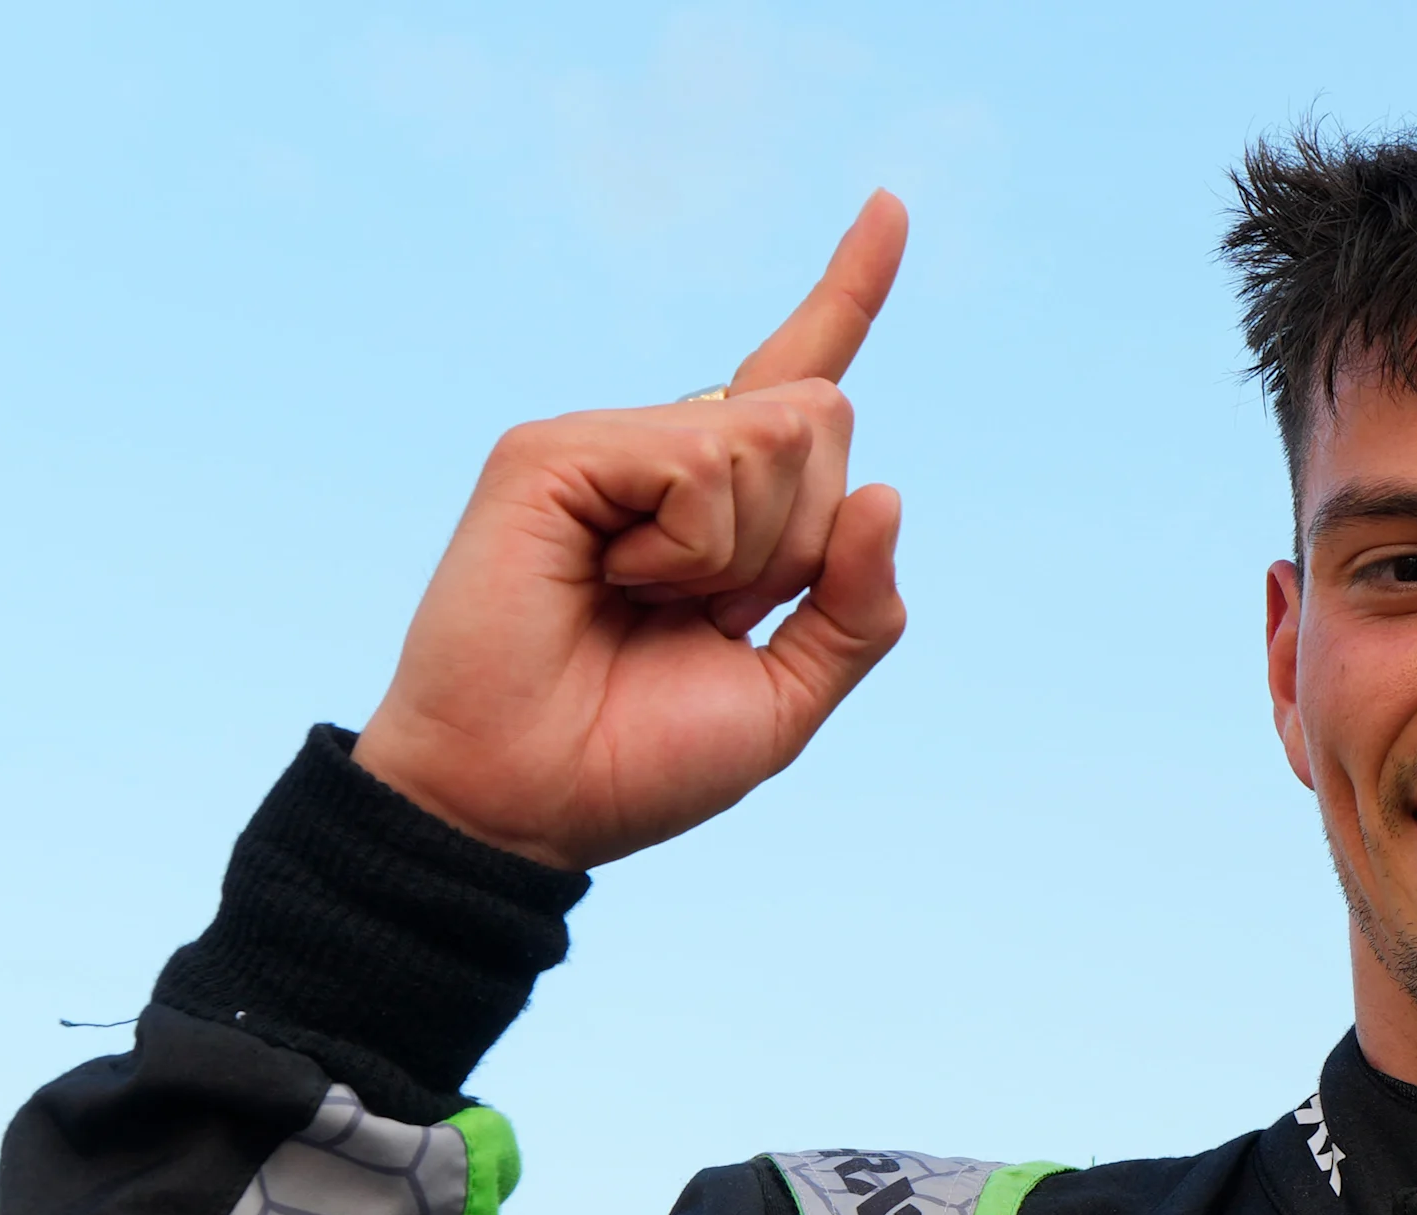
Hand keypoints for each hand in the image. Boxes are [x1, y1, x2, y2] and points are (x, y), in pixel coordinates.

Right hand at [353, 193, 912, 869]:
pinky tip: (607, 580)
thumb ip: (858, 608)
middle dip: (805, 535)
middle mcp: (668, 454)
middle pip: (824, 415)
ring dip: (745, 550)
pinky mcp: (554, 449)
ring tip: (644, 600)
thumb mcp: (786, 696)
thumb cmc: (634, 757)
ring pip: (777, 434)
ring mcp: (607, 442)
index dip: (848, 294)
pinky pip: (702, 459)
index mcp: (724, 506)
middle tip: (706, 613)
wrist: (526, 807)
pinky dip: (687, 546)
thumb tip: (885, 488)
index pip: (802, 380)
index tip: (889, 205)